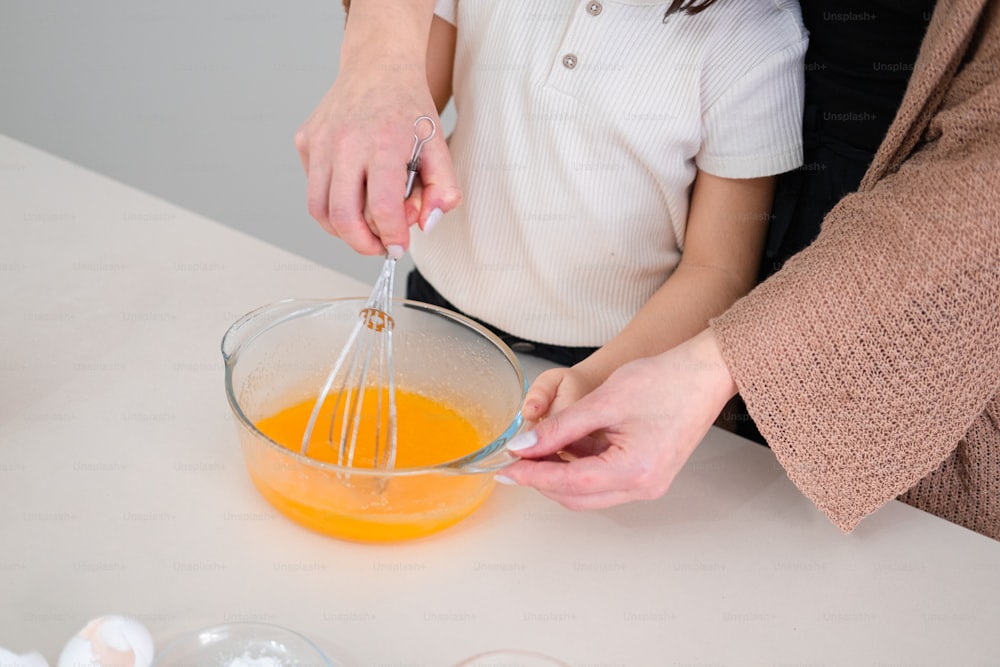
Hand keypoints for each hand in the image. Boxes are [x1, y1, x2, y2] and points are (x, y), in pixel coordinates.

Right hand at [294, 67, 459, 254]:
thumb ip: (443, 190)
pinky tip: (353, 190)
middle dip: (363, 244)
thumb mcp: (439, 146)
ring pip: (319, 209)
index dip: (392, 237)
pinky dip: (331, 201)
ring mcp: (320, 140)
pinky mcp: (305, 140)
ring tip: (365, 227)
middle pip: (343, 217)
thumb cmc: (409, 109)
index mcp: (383, 143)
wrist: (379, 65)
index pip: (381, 208)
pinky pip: (313, 186)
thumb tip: (426, 225)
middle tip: (380, 246)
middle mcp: (345, 142)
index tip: (400, 247)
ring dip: (342, 230)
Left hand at [499, 329, 738, 509]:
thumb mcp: (603, 401)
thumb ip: (559, 428)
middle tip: (516, 458)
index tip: (506, 468)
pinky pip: (604, 479)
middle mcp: (643, 487)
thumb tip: (524, 447)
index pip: (569, 484)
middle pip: (577, 497)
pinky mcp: (648, 473)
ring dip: (560, 473)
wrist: (705, 372)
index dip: (532, 476)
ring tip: (538, 446)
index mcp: (634, 471)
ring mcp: (648, 483)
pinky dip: (580, 465)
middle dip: (543, 479)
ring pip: (589, 491)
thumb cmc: (665, 380)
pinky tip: (567, 443)